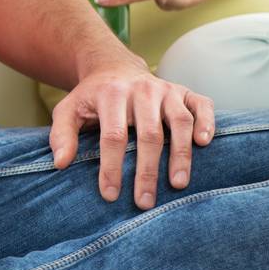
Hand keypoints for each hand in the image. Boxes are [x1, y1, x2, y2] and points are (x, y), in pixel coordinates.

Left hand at [48, 61, 214, 208]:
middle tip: (144, 202)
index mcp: (112, 94)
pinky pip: (201, 104)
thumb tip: (61, 164)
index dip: (112, 167)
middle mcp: (142, 90)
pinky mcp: (184, 91)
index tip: (110, 195)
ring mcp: (166, 90)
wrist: (113, 67)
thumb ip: (62, 134)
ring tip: (178, 184)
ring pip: (179, 121)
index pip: (113, 135)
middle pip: (149, 134)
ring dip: (181, 154)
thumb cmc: (92, 98)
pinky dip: (207, 121)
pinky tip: (205, 143)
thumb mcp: (69, 110)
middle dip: (147, 171)